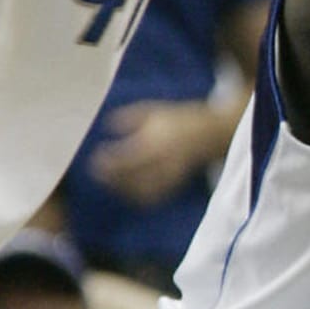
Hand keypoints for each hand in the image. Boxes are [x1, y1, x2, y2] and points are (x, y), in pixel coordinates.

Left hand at [90, 102, 217, 205]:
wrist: (212, 132)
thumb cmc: (178, 118)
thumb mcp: (153, 111)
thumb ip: (128, 118)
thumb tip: (107, 126)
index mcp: (155, 141)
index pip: (125, 158)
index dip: (107, 161)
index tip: (97, 157)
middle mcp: (162, 160)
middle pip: (130, 177)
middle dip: (111, 177)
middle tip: (98, 173)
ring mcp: (169, 173)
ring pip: (141, 190)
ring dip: (123, 189)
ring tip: (112, 182)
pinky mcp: (175, 182)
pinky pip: (155, 196)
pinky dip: (140, 197)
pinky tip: (129, 192)